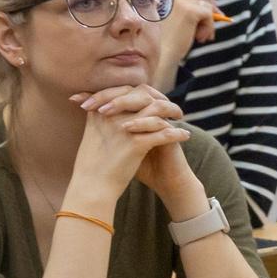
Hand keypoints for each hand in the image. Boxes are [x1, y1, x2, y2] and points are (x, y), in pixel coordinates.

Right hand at [68, 86, 188, 211]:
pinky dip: (177, 133)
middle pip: (143, 96)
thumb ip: (100, 118)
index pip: (126, 91)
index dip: (145, 92)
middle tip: (171, 105)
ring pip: (156, 110)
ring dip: (172, 110)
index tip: (156, 97)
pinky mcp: (135, 144)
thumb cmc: (92, 164)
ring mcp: (124, 128)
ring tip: (180, 116)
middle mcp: (111, 115)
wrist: (91, 187)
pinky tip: (186, 136)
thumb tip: (109, 108)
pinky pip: (164, 133)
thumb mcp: (92, 134)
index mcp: (100, 111)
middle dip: (161, 98)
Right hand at [149, 0, 216, 79]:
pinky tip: (198, 38)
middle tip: (207, 35)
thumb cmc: (169, 41)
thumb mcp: (182, 22)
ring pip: (206, 7)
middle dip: (206, 18)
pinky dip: (208, 27)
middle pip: (198, 1)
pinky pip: (208, 14)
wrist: (162, 56)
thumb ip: (196, 9)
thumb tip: (213, 1)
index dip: (199, 10)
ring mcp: (180, 1)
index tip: (206, 20)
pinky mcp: (190, 11)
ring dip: (207, 24)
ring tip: (199, 38)